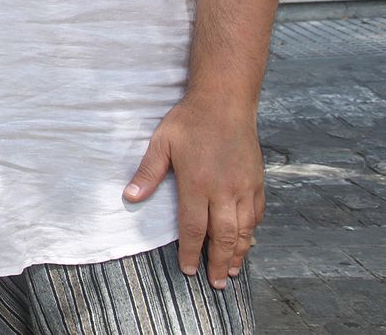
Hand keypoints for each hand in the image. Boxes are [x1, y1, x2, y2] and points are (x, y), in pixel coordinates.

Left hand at [124, 95, 264, 287]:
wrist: (225, 102)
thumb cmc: (189, 121)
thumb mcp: (161, 143)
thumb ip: (147, 173)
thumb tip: (128, 197)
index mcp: (197, 184)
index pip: (193, 228)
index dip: (190, 251)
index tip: (188, 270)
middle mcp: (223, 191)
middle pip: (223, 236)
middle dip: (218, 262)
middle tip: (215, 282)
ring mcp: (243, 187)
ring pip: (244, 230)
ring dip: (238, 253)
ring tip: (232, 271)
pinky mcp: (256, 182)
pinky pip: (256, 214)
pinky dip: (252, 232)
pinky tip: (247, 241)